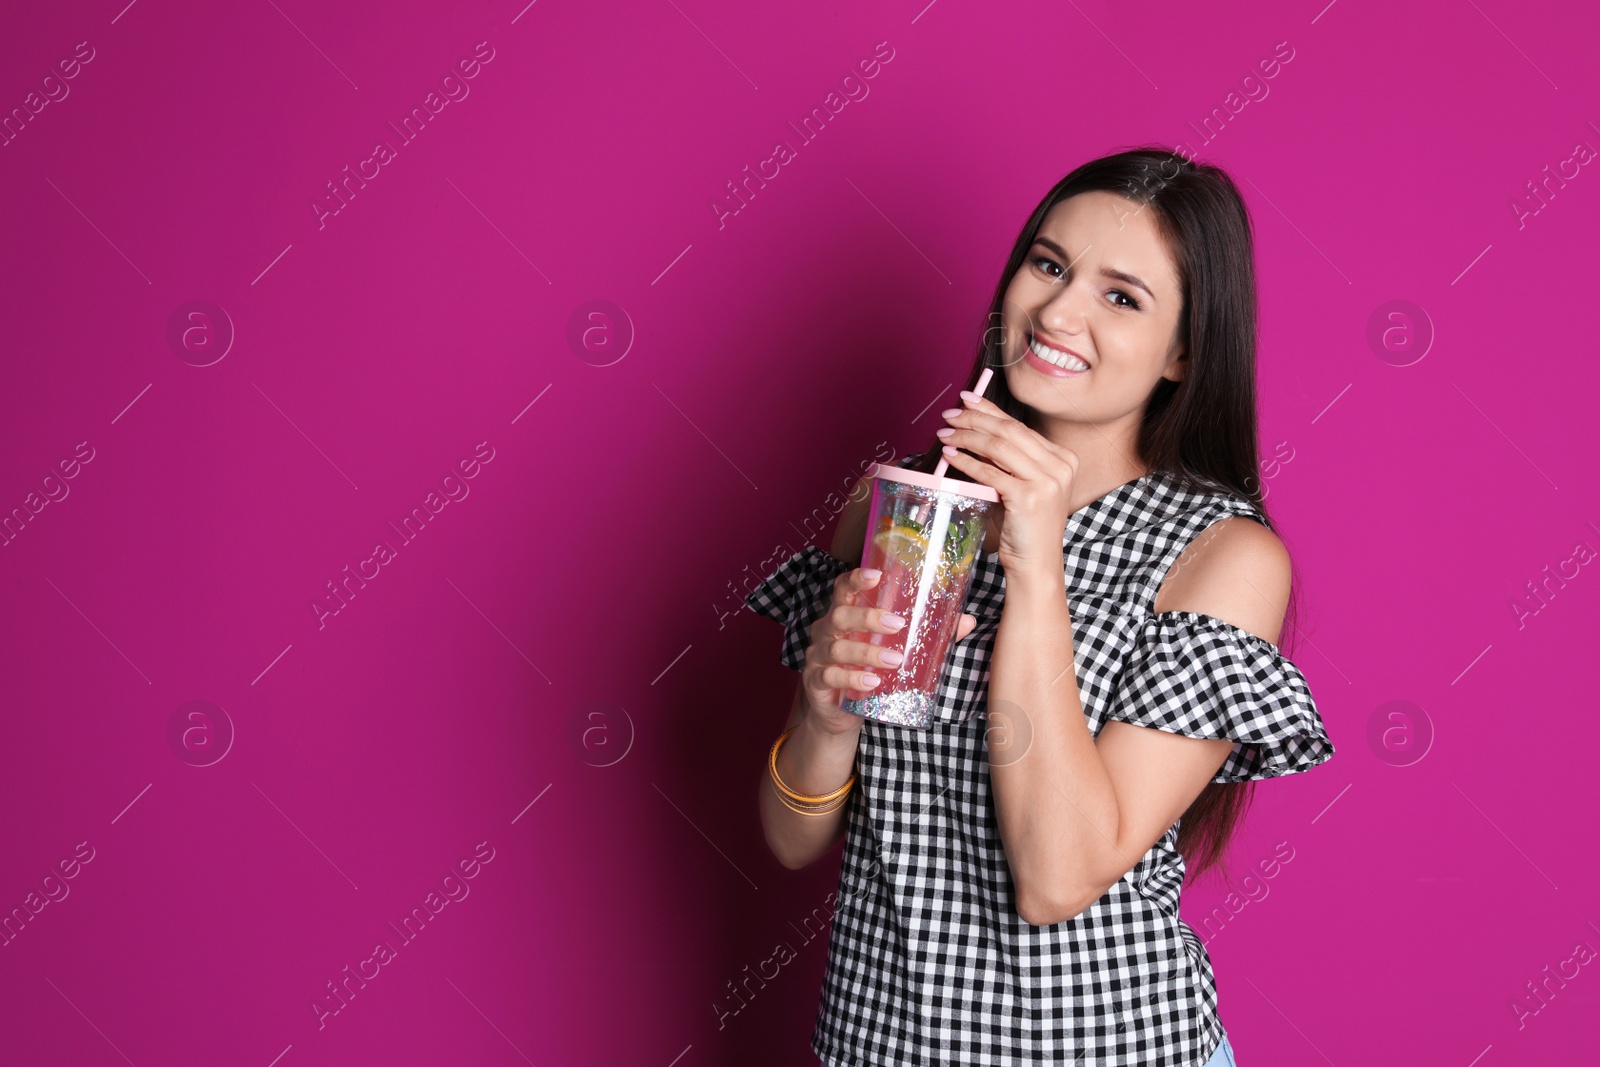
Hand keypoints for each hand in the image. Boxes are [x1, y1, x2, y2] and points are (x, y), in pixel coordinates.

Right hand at [803, 567, 977, 734]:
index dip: (856, 579)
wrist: (840, 714)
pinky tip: (872, 683)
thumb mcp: (891, 649)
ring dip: (867, 653)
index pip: (843, 589)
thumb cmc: (867, 671)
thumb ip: (925, 635)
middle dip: (867, 617)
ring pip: (836, 648)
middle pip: (839, 615)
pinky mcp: (815, 682)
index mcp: (844, 616)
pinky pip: (830, 677)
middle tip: (898, 624)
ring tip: (894, 660)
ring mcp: (818, 657)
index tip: (877, 575)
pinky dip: (852, 679)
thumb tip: (967, 621)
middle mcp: (826, 632)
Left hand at [937, 391, 1079, 573]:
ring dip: (966, 437)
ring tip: (944, 435)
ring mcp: (1048, 481)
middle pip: (1009, 431)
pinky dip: (967, 462)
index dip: (990, 410)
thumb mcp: (1018, 485)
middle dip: (974, 419)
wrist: (1036, 563)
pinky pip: (991, 472)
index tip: (966, 400)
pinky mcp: (1030, 497)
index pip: (1019, 426)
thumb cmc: (1023, 526)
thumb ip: (1004, 460)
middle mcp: (1060, 465)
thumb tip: (971, 430)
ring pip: (999, 447)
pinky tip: (950, 457)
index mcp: (1062, 458)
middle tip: (949, 415)